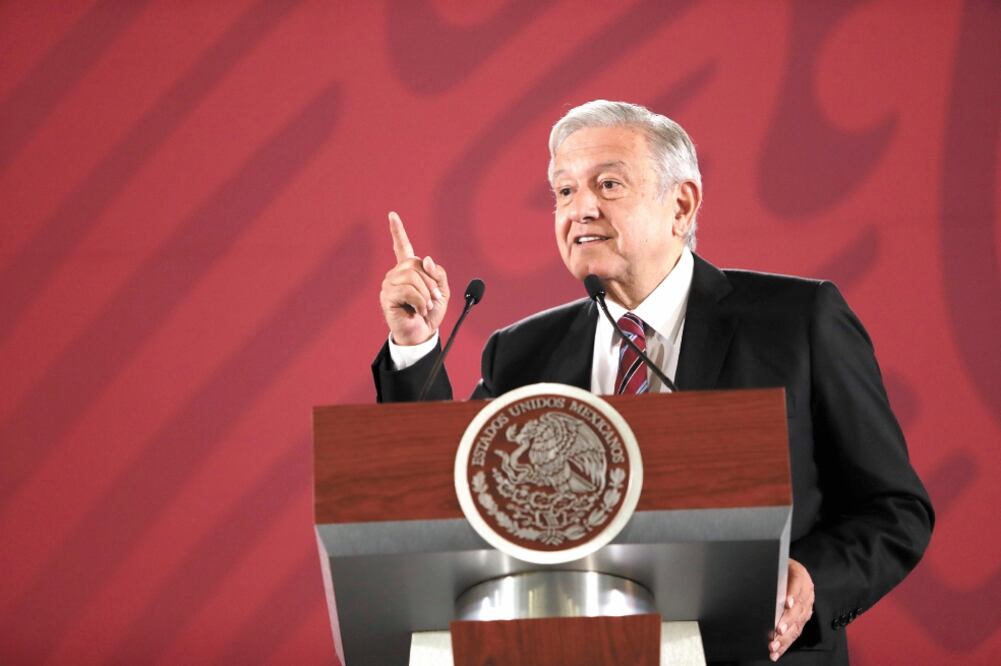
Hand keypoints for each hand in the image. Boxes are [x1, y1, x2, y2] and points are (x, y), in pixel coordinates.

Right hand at [379, 211, 449, 345]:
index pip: (402, 247)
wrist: (422, 334)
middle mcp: (396, 274)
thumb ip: (438, 274)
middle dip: (431, 282)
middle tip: (435, 299)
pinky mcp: (387, 297)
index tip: (392, 215)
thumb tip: (427, 260)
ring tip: (426, 306)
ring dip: (426, 293)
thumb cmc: (430, 313)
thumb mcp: (442, 292)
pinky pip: (409, 290)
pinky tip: (419, 310)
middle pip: (415, 263)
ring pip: (412, 276)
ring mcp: (389, 285)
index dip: (397, 231)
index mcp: (408, 270)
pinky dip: (420, 301)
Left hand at [768, 558, 814, 660]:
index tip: (787, 603)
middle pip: (798, 609)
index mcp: (801, 576)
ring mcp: (806, 608)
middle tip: (777, 630)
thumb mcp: (777, 564)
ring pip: (797, 625)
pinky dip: (785, 644)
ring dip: (785, 638)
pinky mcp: (802, 619)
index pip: (797, 584)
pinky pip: (795, 633)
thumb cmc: (780, 567)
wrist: (793, 570)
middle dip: (787, 622)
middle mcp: (806, 593)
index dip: (793, 595)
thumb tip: (754, 577)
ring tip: (773, 645)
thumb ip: (772, 573)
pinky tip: (776, 652)